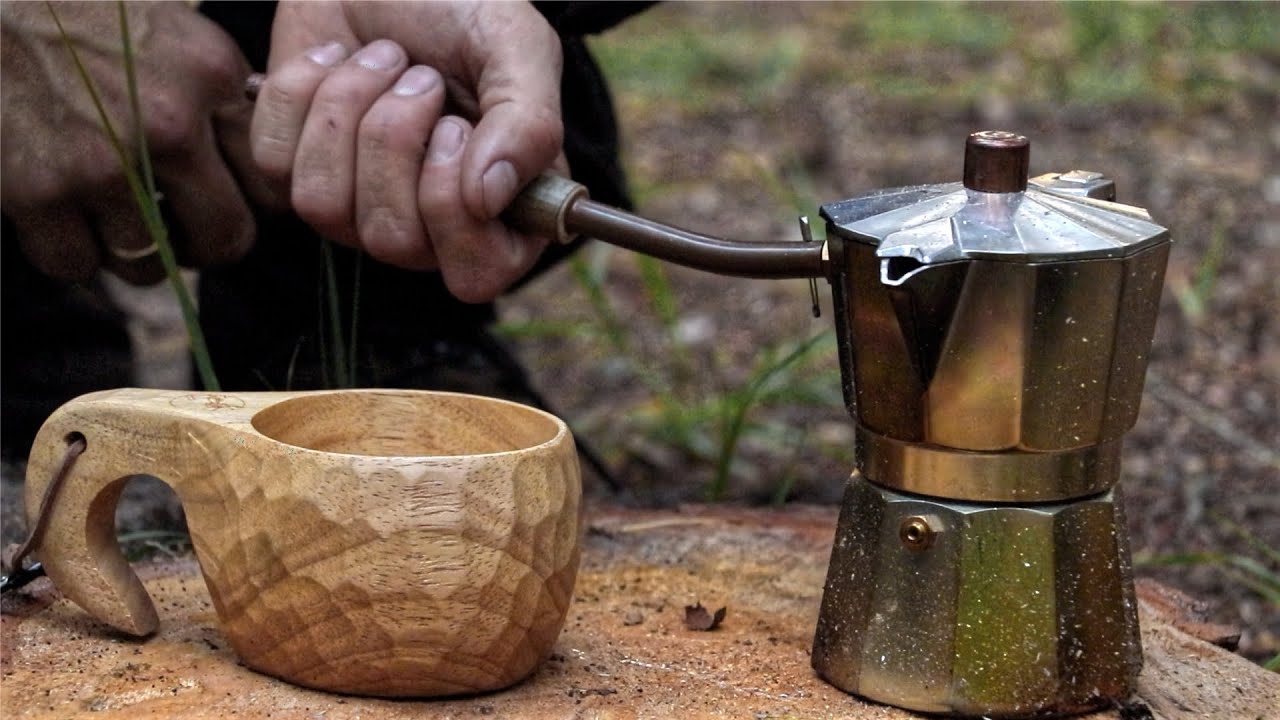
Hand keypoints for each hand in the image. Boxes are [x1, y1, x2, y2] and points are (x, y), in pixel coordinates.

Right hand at [1, 1, 266, 284]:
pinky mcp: (37, 191)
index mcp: (212, 76)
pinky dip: (71, 251)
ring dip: (135, 251)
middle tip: (182, 227)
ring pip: (151, 263)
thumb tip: (259, 157)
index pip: (273, 182)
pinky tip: (64, 212)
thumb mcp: (173, 29)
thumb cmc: (81, 8)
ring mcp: (104, 164)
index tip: (230, 199)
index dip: (252, 200)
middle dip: (207, 242)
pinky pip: (76, 264)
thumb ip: (219, 92)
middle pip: (227, 238)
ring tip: (115, 213)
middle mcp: (168, 125)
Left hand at [251, 1, 564, 302]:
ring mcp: (356, 208)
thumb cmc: (466, 10)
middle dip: (396, 139)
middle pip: (392, 239)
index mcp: (500, 218)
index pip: (473, 275)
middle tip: (421, 81)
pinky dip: (304, 90)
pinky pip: (276, 161)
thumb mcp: (519, 51)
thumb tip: (487, 200)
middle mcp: (429, 230)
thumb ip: (529, 125)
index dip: (451, 204)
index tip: (457, 126)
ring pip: (325, 206)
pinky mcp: (295, 169)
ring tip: (384, 62)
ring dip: (351, 110)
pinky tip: (338, 61)